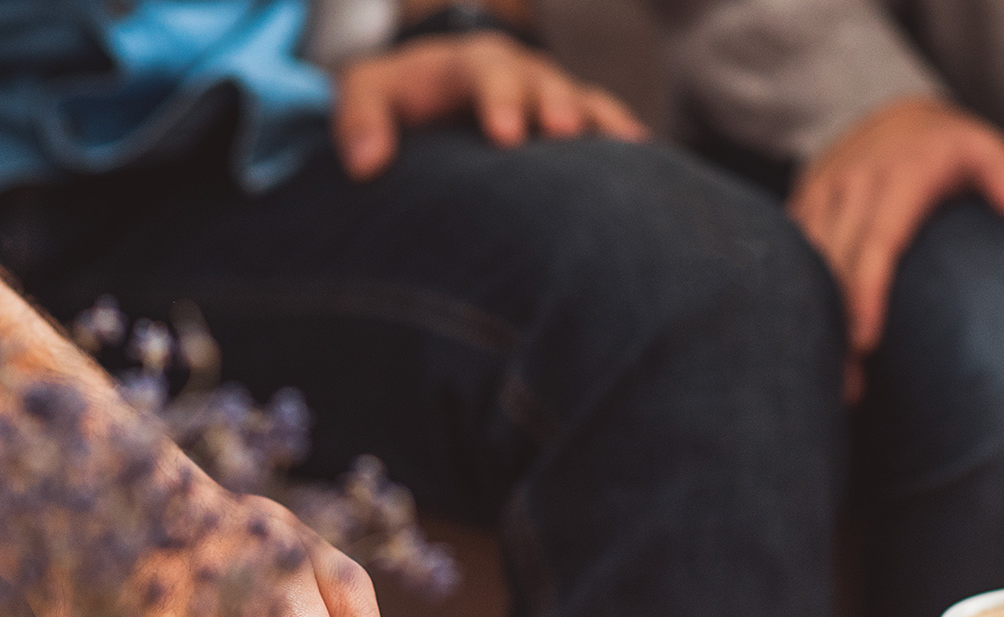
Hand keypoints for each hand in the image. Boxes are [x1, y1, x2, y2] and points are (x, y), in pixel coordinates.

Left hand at [334, 31, 647, 179]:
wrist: (434, 88)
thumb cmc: (399, 97)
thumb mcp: (366, 93)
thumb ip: (357, 120)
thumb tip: (364, 164)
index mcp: (470, 63)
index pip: (487, 75)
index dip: (499, 102)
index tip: (506, 137)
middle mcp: (521, 73)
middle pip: (546, 84)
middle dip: (557, 107)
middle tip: (566, 134)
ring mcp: (553, 94)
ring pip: (586, 101)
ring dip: (602, 124)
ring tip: (624, 148)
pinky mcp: (574, 119)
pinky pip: (606, 123)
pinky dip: (625, 140)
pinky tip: (646, 166)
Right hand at [790, 96, 1003, 392]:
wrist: (882, 105)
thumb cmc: (946, 144)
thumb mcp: (985, 146)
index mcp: (898, 177)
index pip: (876, 244)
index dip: (866, 295)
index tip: (866, 345)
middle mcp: (852, 185)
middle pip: (835, 267)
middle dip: (838, 331)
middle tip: (851, 392)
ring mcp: (821, 194)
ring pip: (807, 266)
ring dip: (815, 324)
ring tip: (830, 383)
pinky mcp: (801, 203)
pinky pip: (794, 256)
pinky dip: (800, 299)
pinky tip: (813, 344)